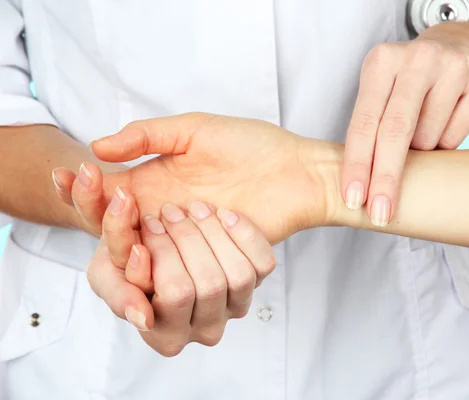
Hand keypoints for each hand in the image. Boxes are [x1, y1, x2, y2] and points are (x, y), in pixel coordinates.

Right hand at [54, 113, 331, 266]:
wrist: (297, 168)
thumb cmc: (250, 145)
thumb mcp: (194, 129)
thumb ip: (147, 135)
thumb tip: (97, 146)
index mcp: (152, 187)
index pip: (104, 200)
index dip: (84, 192)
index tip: (71, 176)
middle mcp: (164, 219)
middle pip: (116, 234)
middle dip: (106, 217)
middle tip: (121, 199)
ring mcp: (189, 243)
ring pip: (146, 258)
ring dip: (145, 237)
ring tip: (159, 208)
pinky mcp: (216, 260)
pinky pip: (188, 269)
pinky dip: (186, 253)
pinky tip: (199, 225)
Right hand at [88, 187, 275, 353]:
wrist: (159, 236)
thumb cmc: (130, 258)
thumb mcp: (106, 272)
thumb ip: (116, 293)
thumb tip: (142, 316)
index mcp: (167, 337)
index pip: (175, 296)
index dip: (163, 253)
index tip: (147, 222)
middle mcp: (205, 329)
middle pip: (210, 285)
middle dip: (187, 238)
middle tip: (168, 210)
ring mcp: (235, 307)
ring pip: (238, 275)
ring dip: (214, 233)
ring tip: (192, 208)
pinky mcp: (258, 283)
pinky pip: (263, 262)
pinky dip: (245, 234)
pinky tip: (223, 214)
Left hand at [341, 22, 468, 225]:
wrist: (465, 47)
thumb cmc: (409, 82)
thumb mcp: (381, 90)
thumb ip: (370, 127)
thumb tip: (362, 186)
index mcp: (381, 61)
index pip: (364, 122)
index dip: (357, 164)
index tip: (353, 198)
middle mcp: (417, 59)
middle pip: (397, 131)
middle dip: (386, 178)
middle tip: (380, 214)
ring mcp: (454, 68)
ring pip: (429, 138)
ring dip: (420, 154)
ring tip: (421, 133)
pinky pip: (456, 137)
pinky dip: (445, 145)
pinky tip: (444, 124)